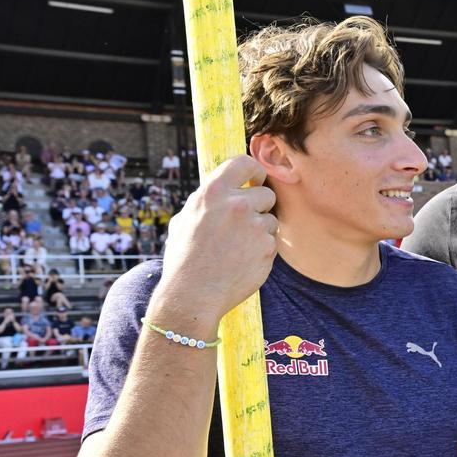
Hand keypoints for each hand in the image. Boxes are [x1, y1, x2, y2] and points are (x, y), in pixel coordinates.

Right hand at [156, 155, 277, 327]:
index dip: (255, 171)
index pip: (245, 162)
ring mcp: (255, 226)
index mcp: (213, 192)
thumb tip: (222, 190)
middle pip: (266, 194)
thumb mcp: (185, 219)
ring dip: (260, 231)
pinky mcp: (268, 247)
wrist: (193, 294)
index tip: (256, 179)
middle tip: (243, 225)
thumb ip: (207, 201)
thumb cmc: (184, 258)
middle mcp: (237, 204)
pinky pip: (272, 242)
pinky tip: (243, 262)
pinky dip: (262, 251)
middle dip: (259, 207)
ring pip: (271, 220)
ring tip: (237, 248)